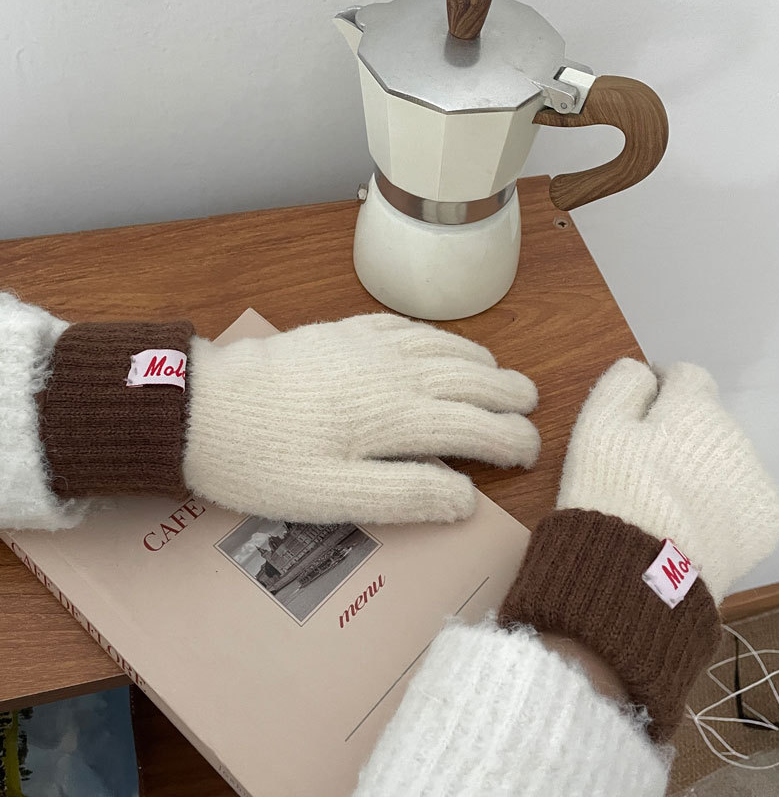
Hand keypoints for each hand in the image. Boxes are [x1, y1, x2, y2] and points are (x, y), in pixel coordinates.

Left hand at [183, 314, 538, 524]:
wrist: (201, 406)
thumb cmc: (263, 462)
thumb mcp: (331, 498)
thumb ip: (404, 496)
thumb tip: (466, 498)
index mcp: (397, 417)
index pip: (475, 426)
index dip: (511, 440)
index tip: (530, 452)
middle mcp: (394, 372)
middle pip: (470, 379)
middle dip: (509, 397)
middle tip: (531, 410)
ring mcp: (369, 345)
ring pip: (446, 347)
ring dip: (482, 364)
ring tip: (501, 378)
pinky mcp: (344, 331)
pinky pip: (408, 326)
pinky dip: (439, 336)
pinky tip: (442, 344)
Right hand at [557, 358, 778, 599]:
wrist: (641, 577)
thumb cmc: (612, 493)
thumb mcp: (595, 427)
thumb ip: (621, 384)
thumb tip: (642, 369)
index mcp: (694, 407)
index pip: (685, 376)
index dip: (659, 389)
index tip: (638, 415)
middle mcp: (737, 436)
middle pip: (707, 421)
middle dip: (680, 435)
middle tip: (643, 468)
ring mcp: (757, 481)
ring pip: (725, 460)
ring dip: (702, 469)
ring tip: (664, 504)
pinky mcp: (766, 523)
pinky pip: (741, 499)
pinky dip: (719, 505)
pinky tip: (689, 525)